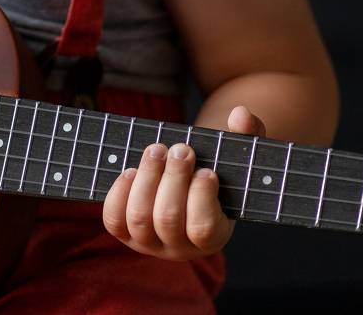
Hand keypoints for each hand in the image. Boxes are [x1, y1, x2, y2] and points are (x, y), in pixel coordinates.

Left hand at [102, 105, 266, 259]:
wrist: (184, 183)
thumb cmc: (215, 168)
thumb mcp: (237, 155)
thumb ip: (247, 135)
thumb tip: (241, 115)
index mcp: (212, 238)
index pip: (203, 228)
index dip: (201, 197)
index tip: (207, 170)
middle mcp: (179, 248)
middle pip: (168, 218)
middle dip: (173, 178)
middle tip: (181, 149)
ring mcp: (149, 243)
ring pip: (140, 217)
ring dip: (147, 178)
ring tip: (157, 150)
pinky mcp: (125, 233)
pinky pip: (114, 220)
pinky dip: (119, 194)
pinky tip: (131, 170)